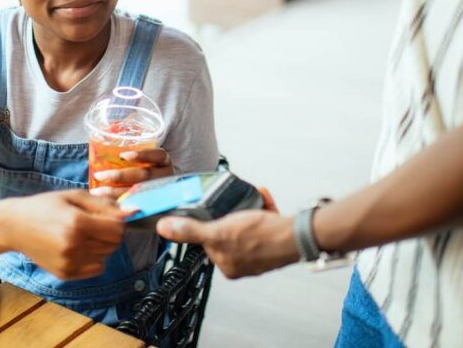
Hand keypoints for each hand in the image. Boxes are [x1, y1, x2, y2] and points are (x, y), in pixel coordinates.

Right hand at [4, 190, 126, 279]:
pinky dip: (94, 258)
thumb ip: (104, 204)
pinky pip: (96, 268)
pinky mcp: (65, 274)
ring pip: (106, 256)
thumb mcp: (74, 196)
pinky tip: (78, 247)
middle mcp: (74, 245)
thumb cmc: (45, 206)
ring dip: (102, 245)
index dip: (118, 222)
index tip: (107, 216)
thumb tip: (132, 211)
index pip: (117, 229)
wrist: (15, 226)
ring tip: (83, 235)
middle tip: (95, 225)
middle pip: (114, 244)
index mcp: (77, 223)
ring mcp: (69, 262)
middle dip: (111, 233)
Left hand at [89, 148, 173, 198]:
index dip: (141, 155)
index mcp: (164, 160)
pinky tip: (107, 203)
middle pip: (144, 175)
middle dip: (120, 176)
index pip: (157, 155)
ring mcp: (160, 191)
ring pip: (138, 192)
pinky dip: (121, 203)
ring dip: (116, 192)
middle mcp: (165, 176)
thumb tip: (101, 139)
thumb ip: (128, 152)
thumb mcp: (143, 158)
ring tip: (97, 191)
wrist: (158, 189)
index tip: (122, 155)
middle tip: (99, 175)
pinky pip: (136, 205)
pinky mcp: (153, 204)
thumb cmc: (143, 168)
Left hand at [156, 208, 299, 278]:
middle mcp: (244, 263)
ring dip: (248, 207)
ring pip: (247, 224)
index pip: (210, 241)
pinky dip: (263, 208)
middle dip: (232, 212)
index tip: (214, 208)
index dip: (210, 222)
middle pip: (229, 231)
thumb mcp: (218, 231)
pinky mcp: (274, 242)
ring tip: (252, 196)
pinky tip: (263, 197)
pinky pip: (264, 222)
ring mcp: (260, 253)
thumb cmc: (260, 236)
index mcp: (228, 266)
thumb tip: (165, 229)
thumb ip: (190, 230)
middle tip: (235, 200)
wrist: (297, 235)